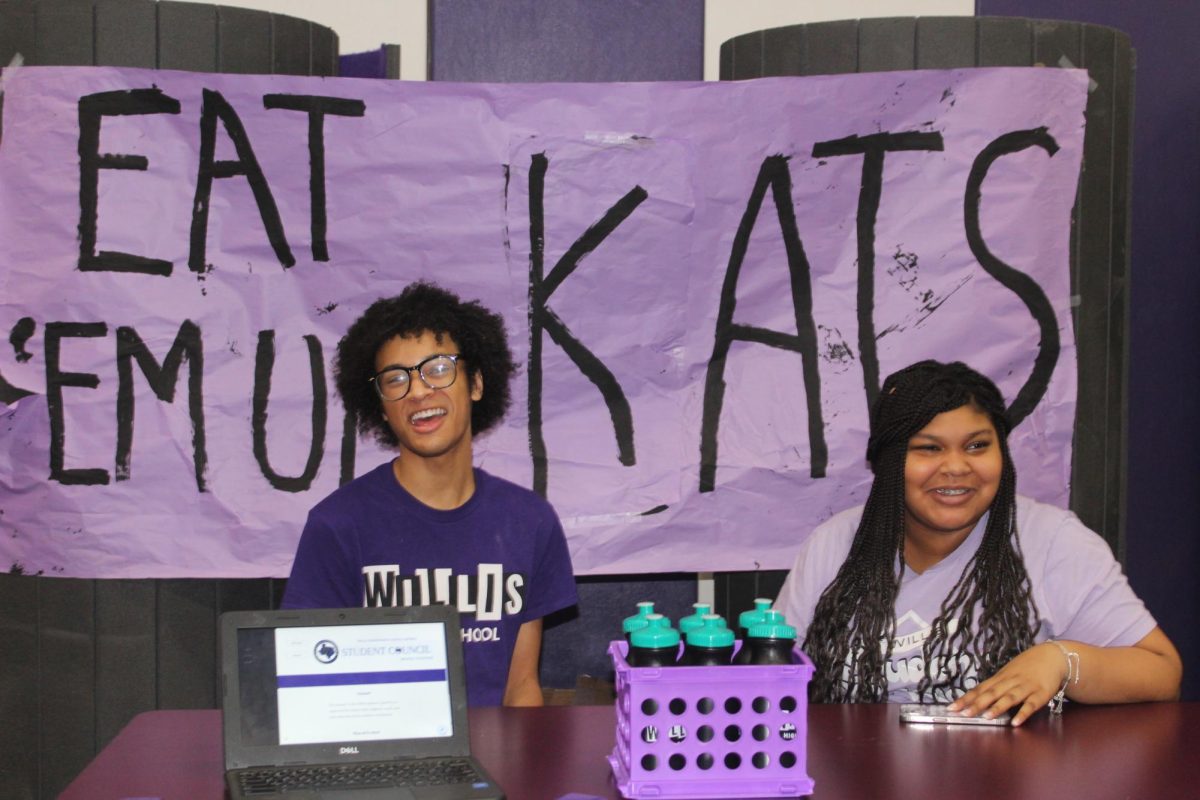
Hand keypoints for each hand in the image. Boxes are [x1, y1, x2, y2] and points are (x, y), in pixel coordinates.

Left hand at [946, 642, 1068, 725]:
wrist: (1053, 657)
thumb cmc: (1027, 667)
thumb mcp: (1008, 673)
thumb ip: (995, 686)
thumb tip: (976, 697)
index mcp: (1000, 678)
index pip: (980, 689)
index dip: (966, 698)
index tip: (952, 707)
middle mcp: (1010, 681)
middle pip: (991, 693)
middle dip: (976, 704)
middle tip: (963, 713)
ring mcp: (1025, 687)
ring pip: (1009, 697)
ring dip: (997, 707)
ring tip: (986, 717)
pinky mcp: (1041, 694)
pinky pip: (1031, 705)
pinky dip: (1023, 713)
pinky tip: (1015, 722)